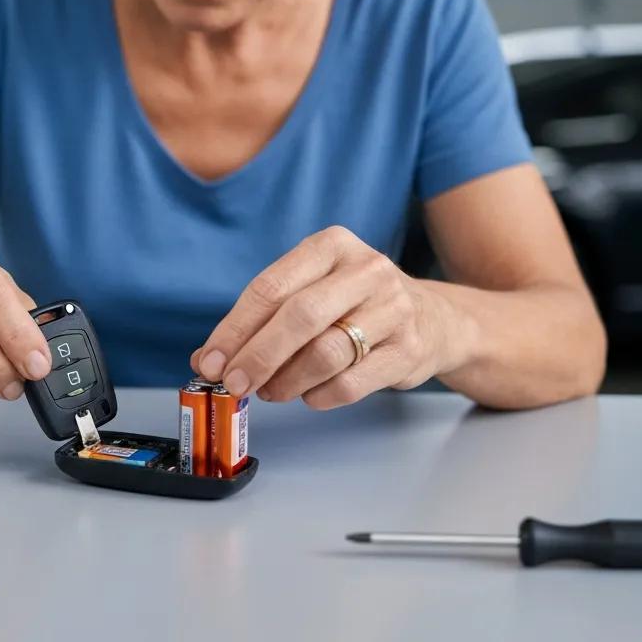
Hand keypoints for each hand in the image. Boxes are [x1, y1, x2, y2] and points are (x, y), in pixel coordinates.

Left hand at [191, 226, 452, 409]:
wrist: (435, 318)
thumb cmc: (355, 303)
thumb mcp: (312, 290)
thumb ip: (262, 319)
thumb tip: (207, 358)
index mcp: (332, 245)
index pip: (270, 287)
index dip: (234, 329)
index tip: (210, 360)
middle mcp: (366, 270)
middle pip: (299, 317)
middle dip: (257, 356)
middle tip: (234, 383)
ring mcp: (394, 309)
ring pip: (325, 353)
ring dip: (286, 380)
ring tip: (269, 391)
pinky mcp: (408, 350)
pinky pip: (351, 382)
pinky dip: (319, 395)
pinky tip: (307, 395)